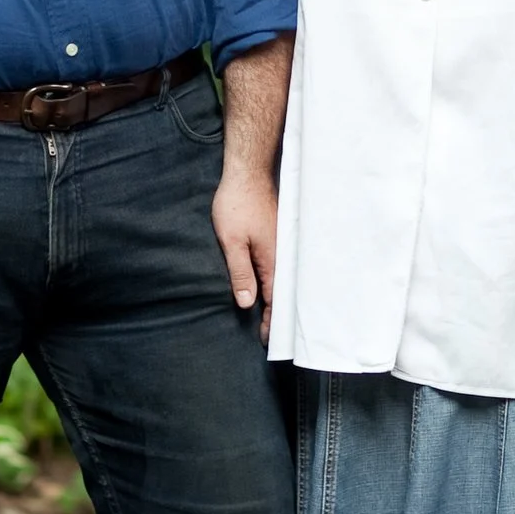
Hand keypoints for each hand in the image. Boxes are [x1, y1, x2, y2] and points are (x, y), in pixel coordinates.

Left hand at [211, 169, 278, 341]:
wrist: (248, 173)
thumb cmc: (238, 204)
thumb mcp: (231, 241)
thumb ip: (240, 272)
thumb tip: (246, 303)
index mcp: (273, 259)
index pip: (274, 299)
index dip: (270, 321)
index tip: (266, 340)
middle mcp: (282, 254)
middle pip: (282, 292)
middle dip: (276, 314)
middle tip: (268, 335)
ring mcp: (282, 244)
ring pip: (282, 279)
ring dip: (277, 298)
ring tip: (271, 317)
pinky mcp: (278, 236)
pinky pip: (280, 266)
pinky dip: (276, 281)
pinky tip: (270, 286)